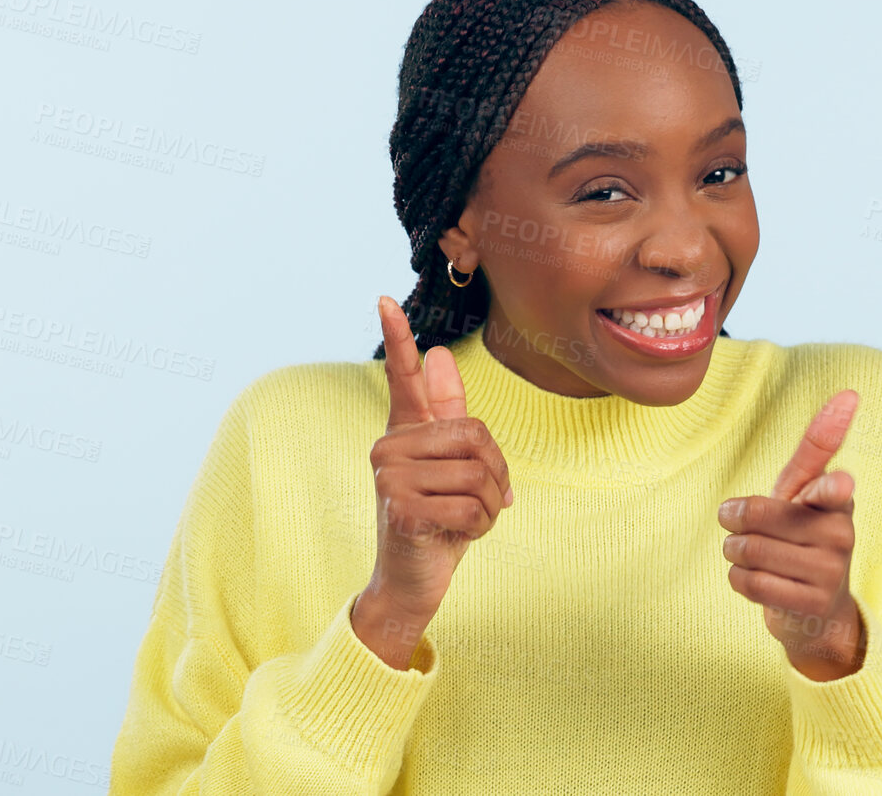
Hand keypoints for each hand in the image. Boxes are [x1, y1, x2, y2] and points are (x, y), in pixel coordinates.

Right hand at [353, 295, 515, 668]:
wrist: (413, 582)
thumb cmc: (437, 521)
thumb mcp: (450, 468)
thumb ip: (448, 418)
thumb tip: (439, 354)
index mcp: (404, 433)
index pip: (401, 378)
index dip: (398, 339)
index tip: (385, 298)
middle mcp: (388, 447)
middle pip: (475, 435)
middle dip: (496, 474)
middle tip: (486, 502)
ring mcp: (389, 477)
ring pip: (477, 473)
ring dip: (489, 507)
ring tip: (467, 521)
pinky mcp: (399, 508)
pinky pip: (468, 505)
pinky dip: (478, 527)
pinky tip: (457, 537)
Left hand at [718, 390, 864, 680]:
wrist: (817, 611)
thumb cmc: (802, 536)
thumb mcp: (804, 492)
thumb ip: (814, 450)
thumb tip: (849, 394)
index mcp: (837, 501)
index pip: (832, 487)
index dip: (831, 486)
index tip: (839, 483)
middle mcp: (841, 535)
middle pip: (758, 515)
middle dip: (735, 521)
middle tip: (739, 526)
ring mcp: (830, 573)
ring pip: (749, 549)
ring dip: (734, 551)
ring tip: (749, 554)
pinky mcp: (812, 606)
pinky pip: (749, 582)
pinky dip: (737, 579)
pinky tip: (753, 579)